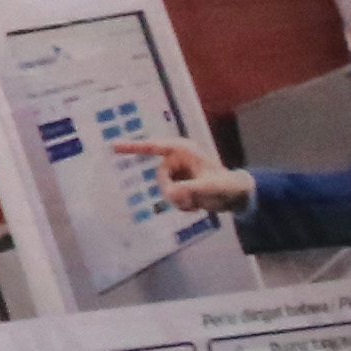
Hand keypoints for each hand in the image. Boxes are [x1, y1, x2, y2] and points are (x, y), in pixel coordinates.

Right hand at [129, 137, 251, 215]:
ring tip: (197, 203)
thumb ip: (191, 190)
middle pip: (160, 176)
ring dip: (179, 200)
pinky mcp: (179, 182)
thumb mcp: (210, 189)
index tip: (113, 146)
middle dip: (174, 191)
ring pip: (164, 188)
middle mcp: (178, 159)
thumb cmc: (227, 186)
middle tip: (191, 200)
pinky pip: (169, 194)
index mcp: (184, 151)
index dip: (133, 147)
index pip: (154, 147)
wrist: (237, 195)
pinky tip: (195, 204)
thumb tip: (170, 193)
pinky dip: (180, 203)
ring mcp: (179, 171)